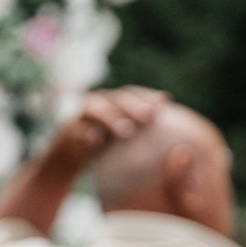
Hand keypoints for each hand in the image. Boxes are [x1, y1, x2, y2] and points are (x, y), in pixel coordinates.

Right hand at [45, 87, 169, 167]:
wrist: (69, 153)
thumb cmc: (105, 147)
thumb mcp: (124, 141)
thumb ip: (142, 135)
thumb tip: (177, 146)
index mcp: (114, 102)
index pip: (133, 93)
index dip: (147, 95)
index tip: (164, 102)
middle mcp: (99, 103)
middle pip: (116, 98)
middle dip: (133, 105)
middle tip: (148, 117)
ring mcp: (82, 115)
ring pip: (96, 110)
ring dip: (111, 118)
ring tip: (127, 131)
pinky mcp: (68, 131)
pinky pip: (77, 130)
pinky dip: (86, 134)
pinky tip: (97, 141)